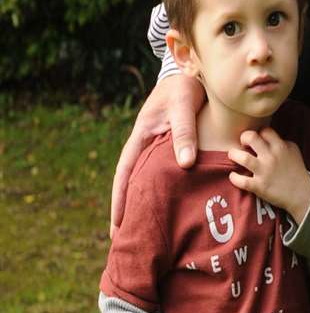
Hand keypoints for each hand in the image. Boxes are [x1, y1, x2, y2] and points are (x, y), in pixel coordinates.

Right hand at [110, 74, 204, 236]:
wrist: (190, 72)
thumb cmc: (185, 87)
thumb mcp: (184, 106)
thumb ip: (184, 132)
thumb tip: (185, 164)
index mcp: (141, 137)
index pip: (125, 174)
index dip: (120, 200)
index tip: (117, 225)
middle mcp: (145, 145)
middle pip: (130, 183)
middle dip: (126, 210)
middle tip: (123, 240)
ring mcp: (156, 147)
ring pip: (145, 180)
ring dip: (142, 203)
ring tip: (143, 231)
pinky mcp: (170, 147)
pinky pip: (162, 174)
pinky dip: (161, 191)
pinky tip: (167, 207)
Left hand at [229, 127, 309, 220]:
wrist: (302, 194)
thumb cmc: (297, 170)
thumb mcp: (293, 150)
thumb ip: (281, 142)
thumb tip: (266, 139)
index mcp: (280, 147)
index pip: (265, 131)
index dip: (259, 133)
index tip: (257, 139)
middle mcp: (271, 157)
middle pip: (251, 137)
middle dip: (244, 138)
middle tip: (243, 144)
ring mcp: (264, 172)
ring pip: (243, 158)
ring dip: (234, 155)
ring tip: (233, 156)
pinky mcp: (259, 186)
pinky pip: (241, 181)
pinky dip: (234, 178)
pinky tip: (234, 175)